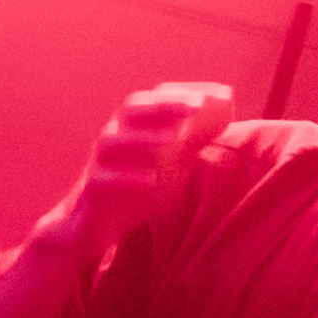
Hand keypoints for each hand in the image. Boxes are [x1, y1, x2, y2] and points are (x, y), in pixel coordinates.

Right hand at [34, 81, 235, 264]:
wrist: (94, 223)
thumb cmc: (139, 181)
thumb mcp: (174, 154)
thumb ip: (198, 127)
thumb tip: (226, 93)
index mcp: (133, 127)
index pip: (153, 100)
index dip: (179, 96)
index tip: (211, 98)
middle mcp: (114, 139)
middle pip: (132, 112)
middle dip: (164, 107)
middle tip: (197, 108)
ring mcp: (99, 164)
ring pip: (112, 142)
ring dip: (143, 137)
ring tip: (174, 138)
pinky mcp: (91, 193)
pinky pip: (101, 181)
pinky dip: (125, 178)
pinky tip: (150, 180)